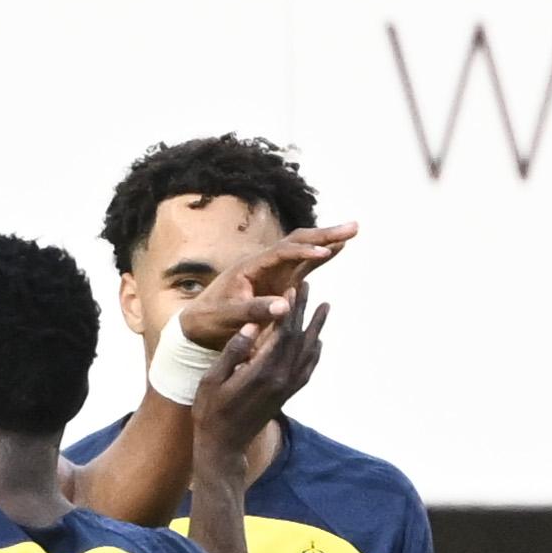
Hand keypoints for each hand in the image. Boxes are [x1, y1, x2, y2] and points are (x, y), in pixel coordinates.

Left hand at [179, 222, 356, 348]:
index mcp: (248, 267)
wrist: (198, 325)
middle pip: (296, 242)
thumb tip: (284, 306)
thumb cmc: (208, 320)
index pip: (281, 253)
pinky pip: (303, 265)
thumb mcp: (227, 317)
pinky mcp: (278, 281)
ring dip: (327, 240)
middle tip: (352, 227)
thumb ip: (253, 310)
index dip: (303, 251)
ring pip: (303, 249)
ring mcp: (272, 271)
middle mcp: (262, 263)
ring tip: (353, 231)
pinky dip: (320, 256)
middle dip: (324, 235)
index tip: (325, 252)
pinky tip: (338, 249)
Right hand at [192, 281, 326, 459]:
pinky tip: (318, 342)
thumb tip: (250, 326)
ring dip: (317, 328)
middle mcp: (281, 379)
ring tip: (324, 307)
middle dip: (304, 310)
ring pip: (309, 352)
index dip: (291, 308)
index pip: (283, 333)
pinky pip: (308, 369)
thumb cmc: (210, 411)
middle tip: (308, 286)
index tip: (294, 286)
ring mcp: (287, 389)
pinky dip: (315, 352)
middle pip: (299, 337)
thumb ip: (233, 352)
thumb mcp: (212, 380)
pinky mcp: (287, 396)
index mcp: (262, 372)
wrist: (224, 445)